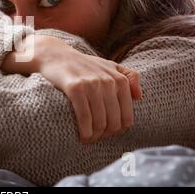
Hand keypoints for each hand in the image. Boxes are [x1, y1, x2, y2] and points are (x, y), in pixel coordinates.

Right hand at [2, 34, 142, 143]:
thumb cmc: (82, 64)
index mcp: (119, 79)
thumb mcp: (108, 65)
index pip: (126, 117)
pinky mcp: (75, 88)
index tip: (106, 134)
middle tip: (95, 138)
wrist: (54, 54)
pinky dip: (84, 131)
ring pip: (99, 122)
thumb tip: (139, 97)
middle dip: (105, 135)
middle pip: (113, 122)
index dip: (117, 131)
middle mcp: (108, 81)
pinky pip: (84, 116)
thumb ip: (128, 76)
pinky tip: (82, 136)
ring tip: (87, 139)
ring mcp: (91, 84)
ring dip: (94, 136)